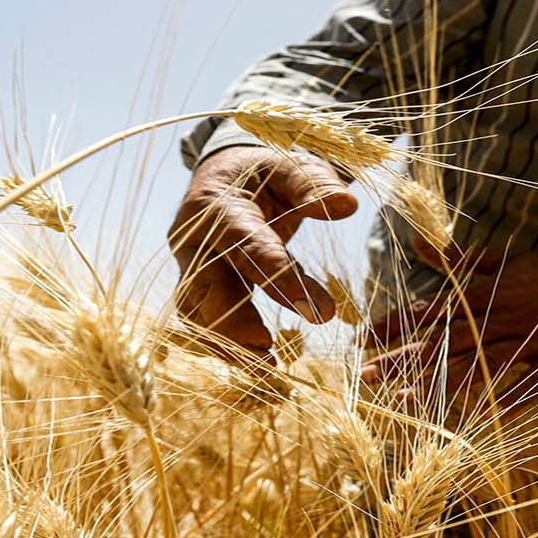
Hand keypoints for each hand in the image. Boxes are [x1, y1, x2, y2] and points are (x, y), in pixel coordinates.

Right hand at [168, 146, 357, 356]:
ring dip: (229, 345)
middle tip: (272, 359)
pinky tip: (258, 364)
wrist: (223, 173)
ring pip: (199, 312)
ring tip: (267, 372)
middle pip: (206, 290)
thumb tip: (347, 205)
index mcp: (216, 206)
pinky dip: (227, 345)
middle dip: (237, 326)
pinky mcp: (198, 286)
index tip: (320, 311)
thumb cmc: (262, 171)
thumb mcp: (288, 166)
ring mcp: (190, 266)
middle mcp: (193, 240)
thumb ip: (313, 185)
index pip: (248, 247)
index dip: (281, 279)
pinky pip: (205, 321)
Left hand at [359, 251, 537, 406]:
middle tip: (365, 374)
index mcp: (488, 290)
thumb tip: (420, 247)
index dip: (397, 324)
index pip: (432, 309)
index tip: (365, 338)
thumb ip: (464, 260)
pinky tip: (481, 419)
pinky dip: (507, 400)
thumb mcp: (509, 260)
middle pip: (444, 340)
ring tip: (404, 399)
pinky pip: (530, 383)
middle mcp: (502, 316)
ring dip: (439, 382)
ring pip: (478, 364)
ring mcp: (530, 340)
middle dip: (402, 357)